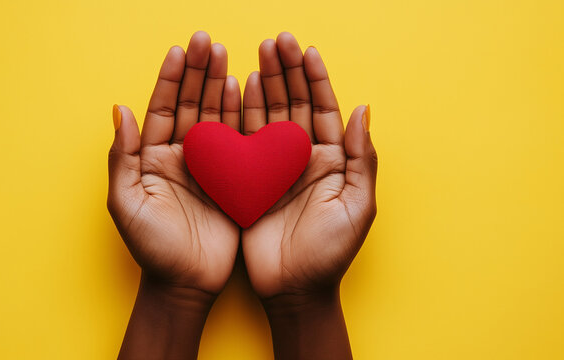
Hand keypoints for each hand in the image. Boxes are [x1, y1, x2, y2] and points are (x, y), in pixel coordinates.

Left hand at [107, 31, 240, 358]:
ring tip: (225, 54)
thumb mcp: (127, 204)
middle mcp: (181, 156)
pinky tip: (244, 90)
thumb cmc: (152, 249)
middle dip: (198, 72)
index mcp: (153, 158)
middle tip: (207, 41)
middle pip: (190, 105)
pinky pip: (237, 142)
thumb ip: (122, 157)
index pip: (163, 109)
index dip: (171, 80)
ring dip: (219, 85)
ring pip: (214, 117)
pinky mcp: (232, 180)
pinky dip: (241, 115)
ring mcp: (208, 166)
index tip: (181, 50)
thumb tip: (120, 110)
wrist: (185, 283)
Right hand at [241, 33, 376, 358]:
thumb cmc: (330, 252)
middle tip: (278, 40)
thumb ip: (363, 157)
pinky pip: (245, 141)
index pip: (325, 110)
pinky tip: (239, 89)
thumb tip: (363, 109)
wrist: (294, 289)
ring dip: (265, 84)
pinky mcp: (249, 180)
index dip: (317, 79)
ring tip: (258, 54)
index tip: (307, 50)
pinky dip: (241, 115)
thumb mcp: (357, 205)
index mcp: (333, 161)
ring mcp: (274, 167)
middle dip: (288, 71)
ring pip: (269, 116)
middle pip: (295, 105)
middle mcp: (302, 158)